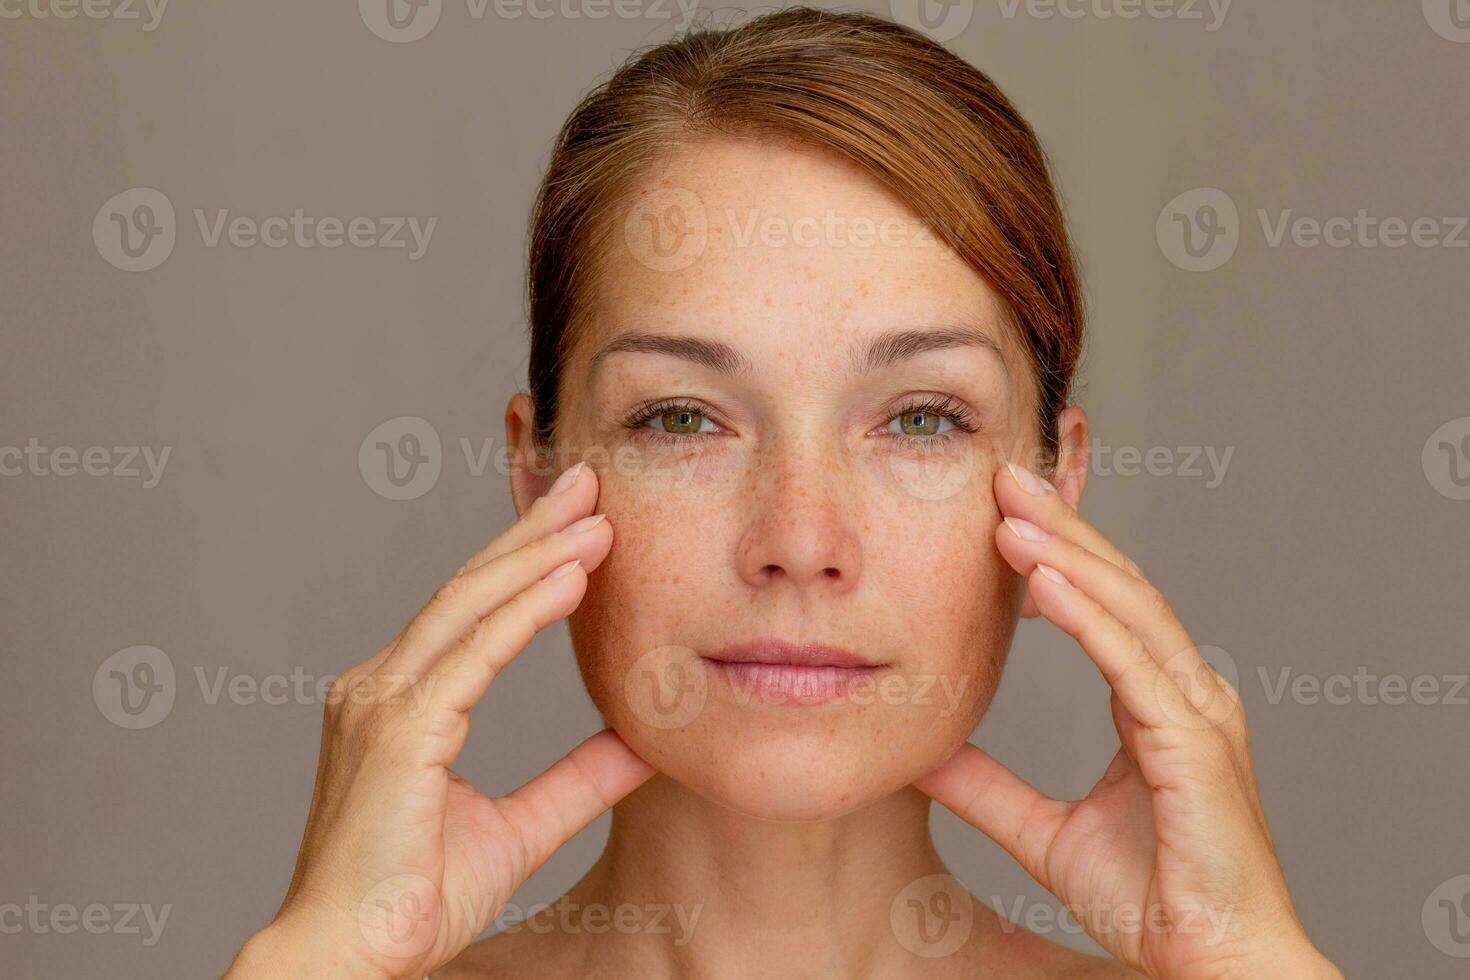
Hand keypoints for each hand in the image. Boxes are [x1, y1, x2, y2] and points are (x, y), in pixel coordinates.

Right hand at [225, 460, 653, 979]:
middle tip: (590, 480)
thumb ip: (577, 782)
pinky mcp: (394, 729)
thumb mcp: (520, 829)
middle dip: (533, 529)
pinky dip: (524, 612)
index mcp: (398, 699)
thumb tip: (642, 744)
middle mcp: (379, 685)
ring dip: (538, 554)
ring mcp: (378, 700)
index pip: (471, 609)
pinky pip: (472, 655)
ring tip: (598, 514)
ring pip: (469, 605)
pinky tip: (572, 578)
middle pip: (469, 587)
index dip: (526, 559)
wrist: (351, 958)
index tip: (581, 521)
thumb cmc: (412, 900)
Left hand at [915, 460, 1338, 979]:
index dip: (1059, 552)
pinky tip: (1043, 582)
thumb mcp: (1044, 834)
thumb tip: (925, 755)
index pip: (1105, 605)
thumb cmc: (1152, 902)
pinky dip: (1090, 621)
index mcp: (1158, 703)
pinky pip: (1135, 667)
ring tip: (1009, 511)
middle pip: (1118, 587)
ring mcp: (1197, 713)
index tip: (1002, 508)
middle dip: (1061, 527)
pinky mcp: (1196, 744)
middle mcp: (1184, 693)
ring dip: (1068, 556)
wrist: (1210, 965)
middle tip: (1004, 474)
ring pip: (1128, 611)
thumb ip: (989, 789)